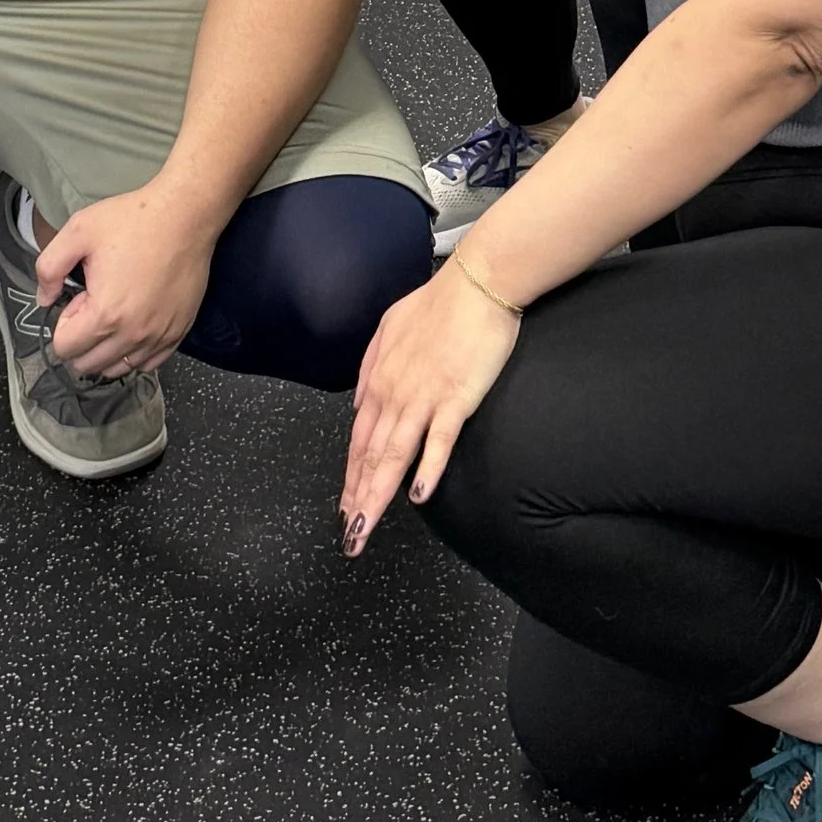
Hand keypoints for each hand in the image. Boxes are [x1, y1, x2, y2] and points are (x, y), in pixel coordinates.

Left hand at [35, 182, 217, 378]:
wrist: (185, 215)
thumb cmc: (134, 221)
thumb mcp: (78, 231)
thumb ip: (49, 268)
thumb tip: (44, 299)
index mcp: (105, 314)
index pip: (64, 348)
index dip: (64, 320)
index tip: (81, 295)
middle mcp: (133, 335)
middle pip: (88, 364)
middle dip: (81, 339)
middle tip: (95, 302)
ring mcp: (158, 337)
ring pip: (117, 368)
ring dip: (106, 349)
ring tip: (115, 312)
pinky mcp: (178, 332)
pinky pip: (148, 363)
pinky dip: (134, 352)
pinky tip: (135, 322)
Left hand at [339, 262, 520, 552]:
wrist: (476, 283)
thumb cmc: (438, 304)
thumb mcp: (389, 327)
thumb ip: (371, 367)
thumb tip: (360, 402)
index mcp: (380, 379)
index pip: (359, 439)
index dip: (352, 476)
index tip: (346, 507)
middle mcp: (394, 393)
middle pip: (371, 456)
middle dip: (358, 499)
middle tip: (350, 537)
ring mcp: (423, 397)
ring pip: (394, 456)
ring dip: (377, 495)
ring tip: (366, 529)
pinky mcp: (455, 398)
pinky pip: (438, 440)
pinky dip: (427, 469)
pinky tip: (420, 496)